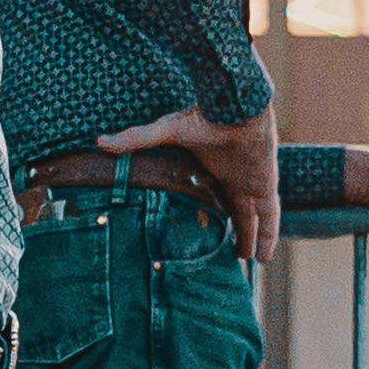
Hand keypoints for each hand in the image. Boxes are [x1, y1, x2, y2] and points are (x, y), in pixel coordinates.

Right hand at [98, 106, 280, 261]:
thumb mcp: (165, 132)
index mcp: (211, 164)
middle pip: (233, 209)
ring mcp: (251, 181)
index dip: (207, 210)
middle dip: (232, 228)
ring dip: (250, 237)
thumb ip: (136, 139)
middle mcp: (232, 175)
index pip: (210, 192)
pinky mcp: (265, 186)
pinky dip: (268, 236)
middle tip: (224, 252)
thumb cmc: (203, 117)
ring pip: (252, 217)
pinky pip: (269, 217)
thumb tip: (100, 142)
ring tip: (244, 260)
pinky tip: (263, 260)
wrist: (236, 109)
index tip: (200, 228)